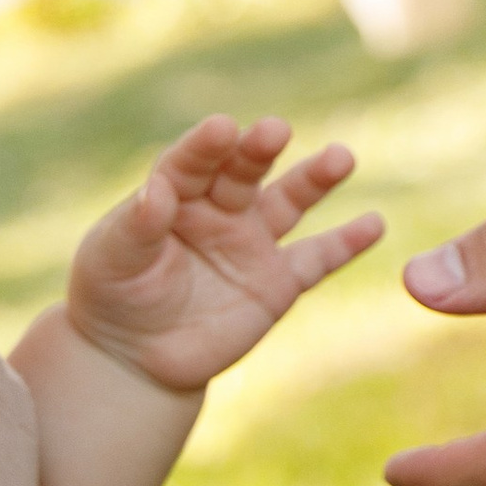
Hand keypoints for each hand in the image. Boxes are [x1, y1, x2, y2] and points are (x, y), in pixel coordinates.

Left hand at [67, 115, 383, 391]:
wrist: (135, 357)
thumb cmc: (114, 295)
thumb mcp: (112, 260)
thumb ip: (135, 226)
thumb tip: (155, 190)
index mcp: (174, 192)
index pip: (191, 162)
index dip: (205, 146)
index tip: (220, 128)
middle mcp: (219, 208)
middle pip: (243, 171)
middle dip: (259, 150)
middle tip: (275, 130)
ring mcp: (252, 242)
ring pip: (289, 202)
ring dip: (315, 178)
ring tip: (340, 157)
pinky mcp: (278, 283)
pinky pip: (316, 259)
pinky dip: (345, 243)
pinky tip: (373, 223)